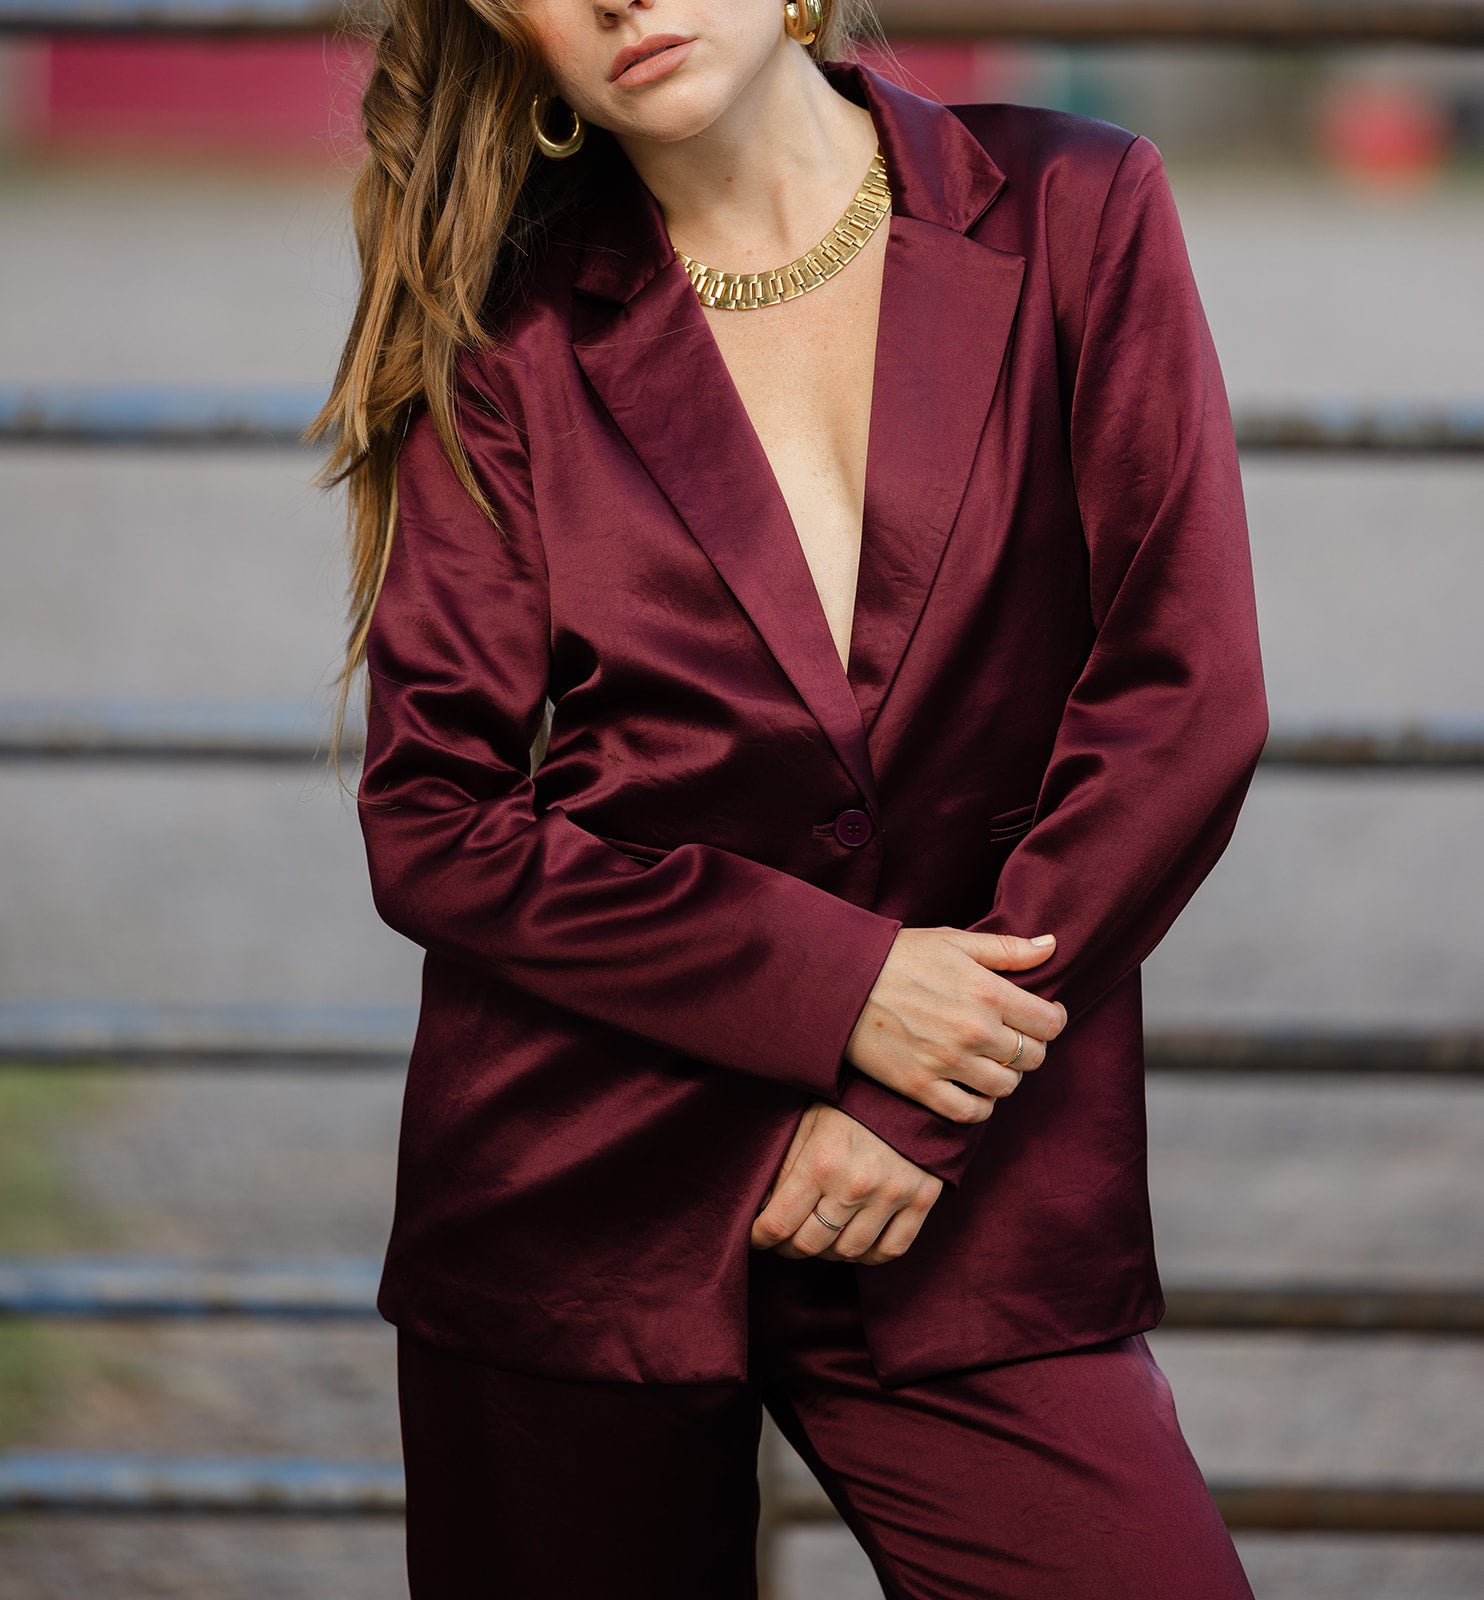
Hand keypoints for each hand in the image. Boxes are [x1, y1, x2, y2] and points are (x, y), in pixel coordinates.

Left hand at [750, 1101, 941, 1265]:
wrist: (910, 1088)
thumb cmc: (851, 1103)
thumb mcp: (809, 1123)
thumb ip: (784, 1166)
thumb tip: (762, 1205)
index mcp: (821, 1162)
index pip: (778, 1222)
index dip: (759, 1236)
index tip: (755, 1237)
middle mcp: (855, 1185)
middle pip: (810, 1244)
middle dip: (789, 1247)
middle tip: (785, 1239)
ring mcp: (891, 1196)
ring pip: (849, 1251)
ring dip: (828, 1251)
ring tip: (821, 1236)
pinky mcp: (921, 1200)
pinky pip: (890, 1250)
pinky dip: (869, 1254)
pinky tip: (856, 1241)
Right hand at [844, 927, 1068, 1123]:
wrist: (840, 983)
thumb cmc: (896, 956)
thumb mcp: (953, 942)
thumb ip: (1006, 949)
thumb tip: (1051, 945)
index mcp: (987, 992)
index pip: (1049, 1023)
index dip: (1052, 1020)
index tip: (1043, 1016)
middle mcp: (975, 1031)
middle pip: (1032, 1057)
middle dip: (1029, 1047)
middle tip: (1012, 1037)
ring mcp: (949, 1063)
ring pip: (1006, 1087)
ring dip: (1005, 1076)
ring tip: (990, 1061)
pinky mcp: (922, 1087)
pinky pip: (970, 1112)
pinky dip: (979, 1106)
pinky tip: (971, 1088)